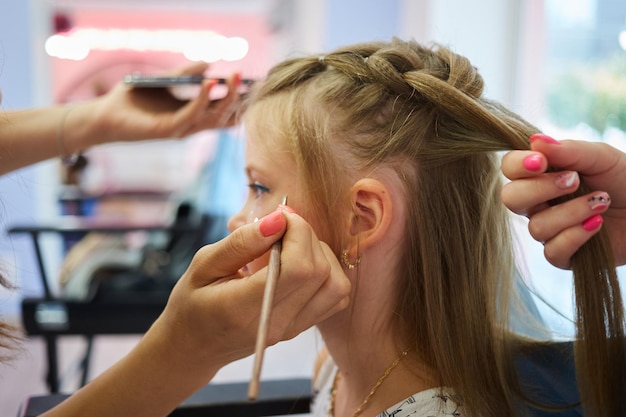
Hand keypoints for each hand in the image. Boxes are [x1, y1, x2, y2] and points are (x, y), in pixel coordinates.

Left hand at [88, 62, 243, 144]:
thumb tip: (209, 63)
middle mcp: (189, 124)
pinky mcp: (169, 130)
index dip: (237, 101)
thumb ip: (185, 73)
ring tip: (234, 77)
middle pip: (222, 114)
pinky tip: (209, 82)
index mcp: (190, 114)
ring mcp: (181, 129)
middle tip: (245, 78)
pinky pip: (191, 114)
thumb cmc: (133, 99)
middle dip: (236, 97)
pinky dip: (203, 98)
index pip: (221, 110)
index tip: (252, 87)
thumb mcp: (165, 80)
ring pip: (212, 117)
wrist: (105, 114)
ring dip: (225, 97)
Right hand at [150, 208, 350, 371]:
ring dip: (321, 256)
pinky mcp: (300, 328)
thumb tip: (279, 219)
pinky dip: (326, 274)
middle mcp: (275, 323)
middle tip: (282, 227)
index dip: (298, 232)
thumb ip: (242, 242)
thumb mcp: (203, 265)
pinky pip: (334, 298)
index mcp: (244, 308)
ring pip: (336, 286)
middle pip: (320, 273)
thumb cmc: (191, 302)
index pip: (298, 267)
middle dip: (308, 237)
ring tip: (291, 247)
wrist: (192, 346)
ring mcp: (291, 330)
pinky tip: (298, 265)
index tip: (280, 217)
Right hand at [501, 134, 625, 268]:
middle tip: (574, 181)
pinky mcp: (563, 254)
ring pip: (537, 226)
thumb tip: (534, 140)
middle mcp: (538, 203)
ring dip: (571, 212)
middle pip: (511, 199)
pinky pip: (553, 251)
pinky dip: (576, 236)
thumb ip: (568, 150)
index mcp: (540, 175)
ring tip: (601, 201)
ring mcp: (549, 229)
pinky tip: (597, 224)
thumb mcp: (600, 157)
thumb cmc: (624, 179)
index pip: (509, 168)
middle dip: (540, 189)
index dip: (518, 165)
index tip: (541, 161)